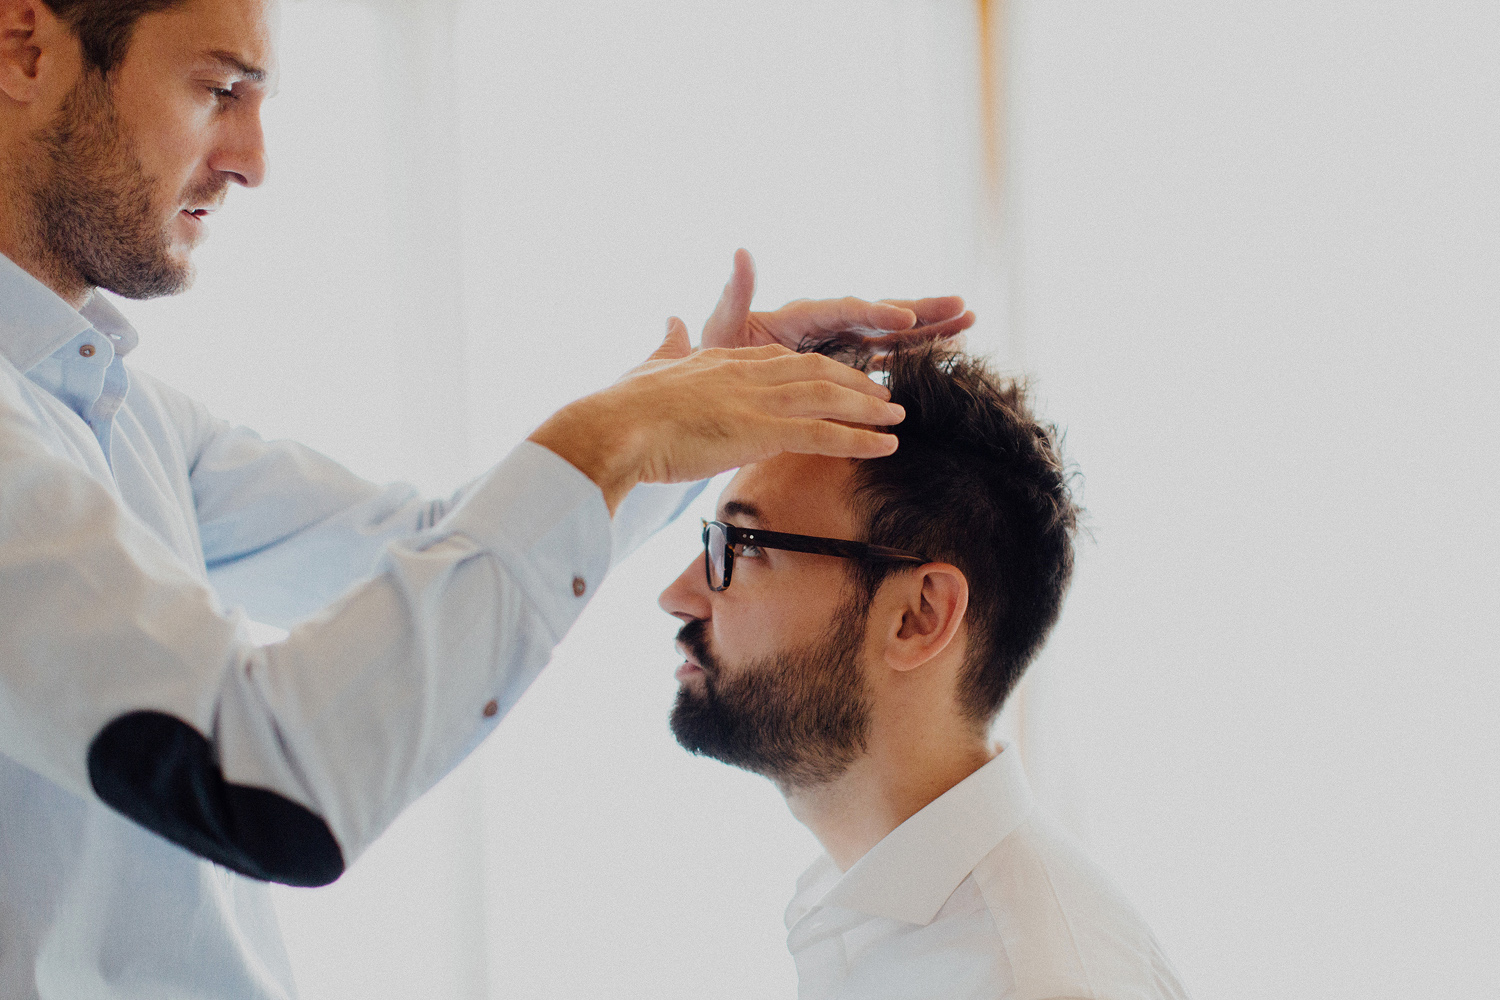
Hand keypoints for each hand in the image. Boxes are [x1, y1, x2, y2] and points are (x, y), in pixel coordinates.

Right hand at [528, 319, 905, 513]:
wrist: (616, 428)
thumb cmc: (626, 407)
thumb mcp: (652, 363)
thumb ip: (669, 343)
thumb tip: (672, 318)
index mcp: (727, 360)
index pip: (786, 360)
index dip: (819, 369)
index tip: (842, 379)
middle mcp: (749, 373)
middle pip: (819, 371)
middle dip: (856, 382)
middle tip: (885, 397)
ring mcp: (758, 400)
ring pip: (829, 398)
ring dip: (869, 408)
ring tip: (898, 419)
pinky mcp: (760, 431)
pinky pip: (822, 434)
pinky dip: (859, 439)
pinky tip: (886, 447)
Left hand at [700, 249, 975, 359]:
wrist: (716, 391)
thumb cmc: (715, 356)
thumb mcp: (722, 326)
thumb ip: (736, 293)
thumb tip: (741, 250)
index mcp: (802, 315)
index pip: (847, 310)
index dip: (876, 312)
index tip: (903, 318)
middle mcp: (828, 325)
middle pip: (881, 314)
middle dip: (922, 310)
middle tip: (963, 305)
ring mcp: (840, 344)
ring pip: (892, 335)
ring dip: (930, 329)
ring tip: (969, 320)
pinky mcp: (846, 365)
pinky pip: (887, 358)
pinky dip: (915, 355)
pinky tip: (948, 351)